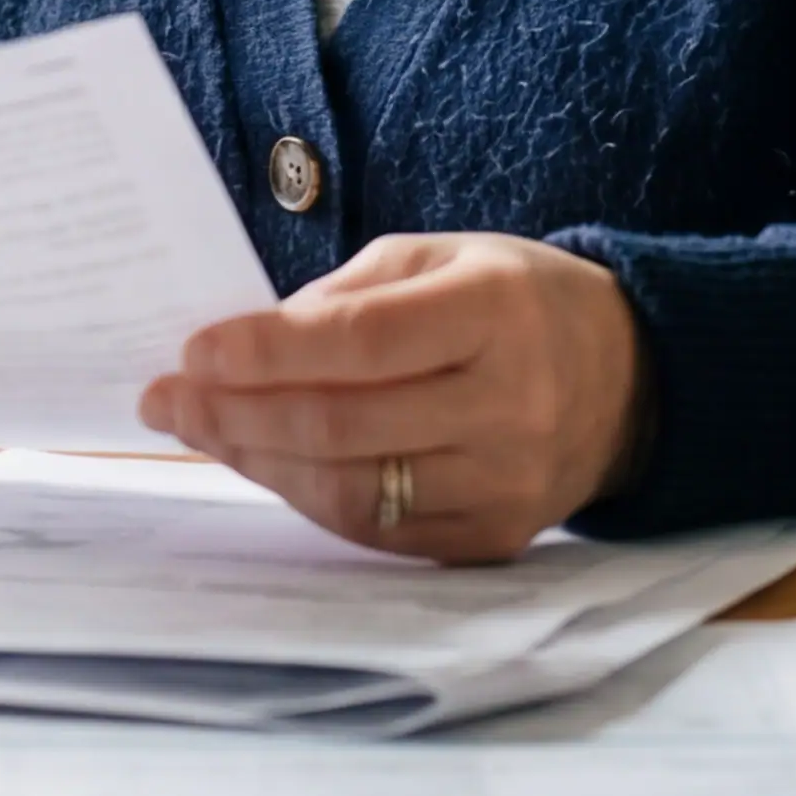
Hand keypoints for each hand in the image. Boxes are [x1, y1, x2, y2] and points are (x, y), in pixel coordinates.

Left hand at [137, 233, 647, 562]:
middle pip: (344, 425)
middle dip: (236, 413)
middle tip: (166, 401)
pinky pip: (379, 531)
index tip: (192, 352)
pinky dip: (310, 498)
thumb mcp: (441, 259)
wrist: (629, 380)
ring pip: (352, 490)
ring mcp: (506, 482)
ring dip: (259, 462)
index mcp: (496, 311)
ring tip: (204, 431)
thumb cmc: (515, 303)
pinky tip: (267, 464)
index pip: (361, 343)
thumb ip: (347, 297)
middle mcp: (509, 403)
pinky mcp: (495, 536)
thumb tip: (247, 345)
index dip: (266, 351)